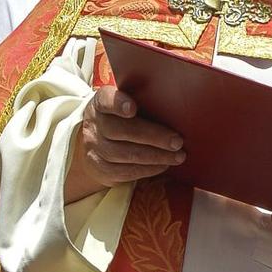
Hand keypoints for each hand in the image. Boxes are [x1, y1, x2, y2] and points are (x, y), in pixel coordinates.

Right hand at [65, 85, 184, 201]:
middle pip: (121, 130)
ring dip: (156, 156)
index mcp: (100, 104)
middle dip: (153, 137)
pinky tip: (164, 165)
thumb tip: (177, 106)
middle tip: (177, 141)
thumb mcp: (124, 105)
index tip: (132, 109)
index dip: (118, 104)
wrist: (96, 145)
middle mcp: (94, 125)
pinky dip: (148, 169)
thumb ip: (141, 101)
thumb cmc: (121, 120)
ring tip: (177, 156)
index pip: (105, 100)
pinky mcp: (100, 169)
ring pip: (124, 154)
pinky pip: (125, 172)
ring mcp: (95, 148)